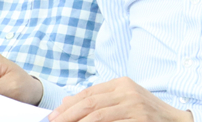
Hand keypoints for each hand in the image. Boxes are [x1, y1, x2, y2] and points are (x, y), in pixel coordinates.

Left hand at [48, 77, 192, 121]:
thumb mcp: (124, 100)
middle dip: (68, 115)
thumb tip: (67, 103)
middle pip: (90, 103)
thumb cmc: (148, 113)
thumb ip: (100, 100)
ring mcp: (134, 106)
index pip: (89, 93)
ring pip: (97, 116)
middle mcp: (127, 91)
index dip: (70, 105)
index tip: (54, 116)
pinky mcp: (139, 120)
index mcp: (122, 83)